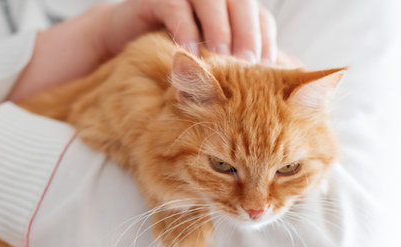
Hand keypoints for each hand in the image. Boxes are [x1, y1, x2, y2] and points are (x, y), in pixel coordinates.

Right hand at [102, 0, 277, 63]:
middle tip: (249, 65)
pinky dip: (186, 29)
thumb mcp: (214, 60)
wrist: (127, 38)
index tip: (269, 71)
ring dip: (219, 31)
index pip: (260, 18)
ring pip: (211, 1)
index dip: (265, 42)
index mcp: (233, 8)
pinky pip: (175, 7)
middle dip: (247, 35)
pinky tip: (190, 53)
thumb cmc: (182, 55)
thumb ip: (240, 66)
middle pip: (241, 4)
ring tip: (222, 60)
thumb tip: (274, 84)